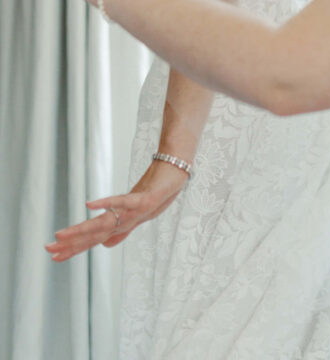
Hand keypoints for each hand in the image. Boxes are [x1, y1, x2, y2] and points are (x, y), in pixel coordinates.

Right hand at [45, 159, 189, 261]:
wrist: (176, 176)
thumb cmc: (157, 194)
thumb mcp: (137, 215)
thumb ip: (121, 230)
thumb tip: (105, 245)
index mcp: (121, 224)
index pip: (93, 240)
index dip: (74, 249)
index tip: (53, 257)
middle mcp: (125, 221)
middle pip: (94, 235)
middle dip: (71, 243)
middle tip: (48, 251)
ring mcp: (134, 211)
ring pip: (103, 222)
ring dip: (82, 229)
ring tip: (61, 234)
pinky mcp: (143, 198)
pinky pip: (122, 200)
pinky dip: (106, 202)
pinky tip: (89, 204)